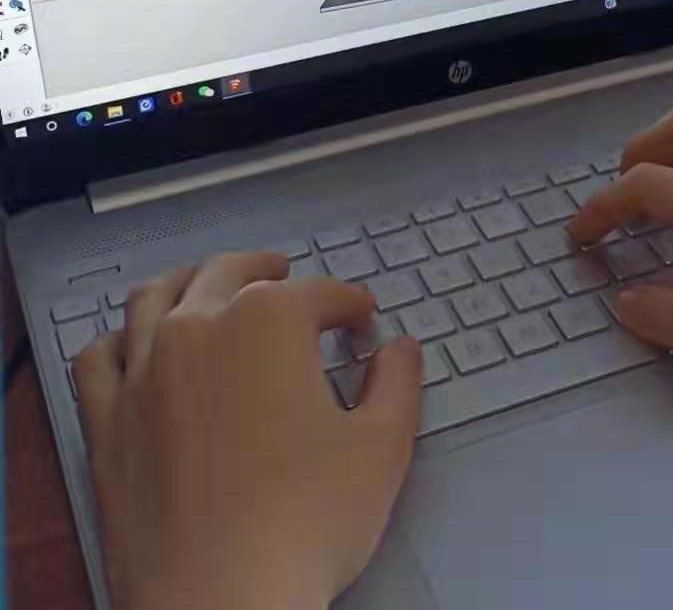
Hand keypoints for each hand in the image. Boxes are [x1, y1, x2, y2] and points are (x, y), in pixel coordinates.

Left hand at [74, 251, 420, 609]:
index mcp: (269, 321)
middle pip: (232, 272)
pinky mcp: (104, 423)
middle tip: (292, 280)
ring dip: (191, 281)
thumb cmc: (303, 526)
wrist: (220, 605)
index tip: (363, 322)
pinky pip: (98, 357)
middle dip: (269, 270)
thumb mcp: (382, 447)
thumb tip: (400, 350)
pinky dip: (121, 340)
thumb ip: (398, 383)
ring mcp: (142, 373)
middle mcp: (198, 329)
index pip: (322, 293)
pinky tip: (139, 347)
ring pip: (157, 295)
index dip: (351, 305)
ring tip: (212, 286)